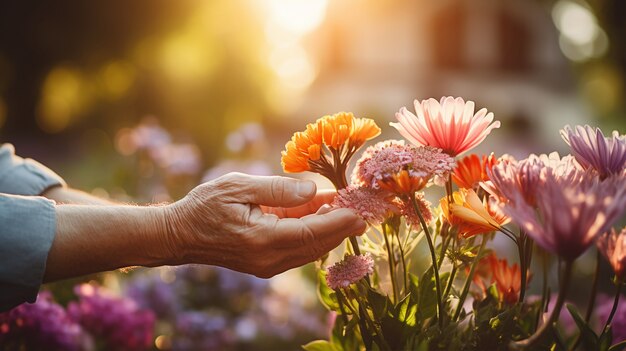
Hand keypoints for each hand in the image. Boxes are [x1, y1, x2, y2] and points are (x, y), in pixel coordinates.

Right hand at [162, 173, 365, 277]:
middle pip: (318, 244)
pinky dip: (314, 232)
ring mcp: (268, 265)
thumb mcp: (239, 187)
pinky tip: (323, 212)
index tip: (361, 210)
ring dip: (331, 229)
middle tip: (366, 208)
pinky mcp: (266, 264)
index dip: (340, 221)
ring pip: (310, 248)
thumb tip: (313, 189)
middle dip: (343, 226)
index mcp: (263, 239)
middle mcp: (269, 258)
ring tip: (349, 207)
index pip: (313, 232)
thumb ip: (279, 189)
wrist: (179, 235)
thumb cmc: (205, 206)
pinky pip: (298, 249)